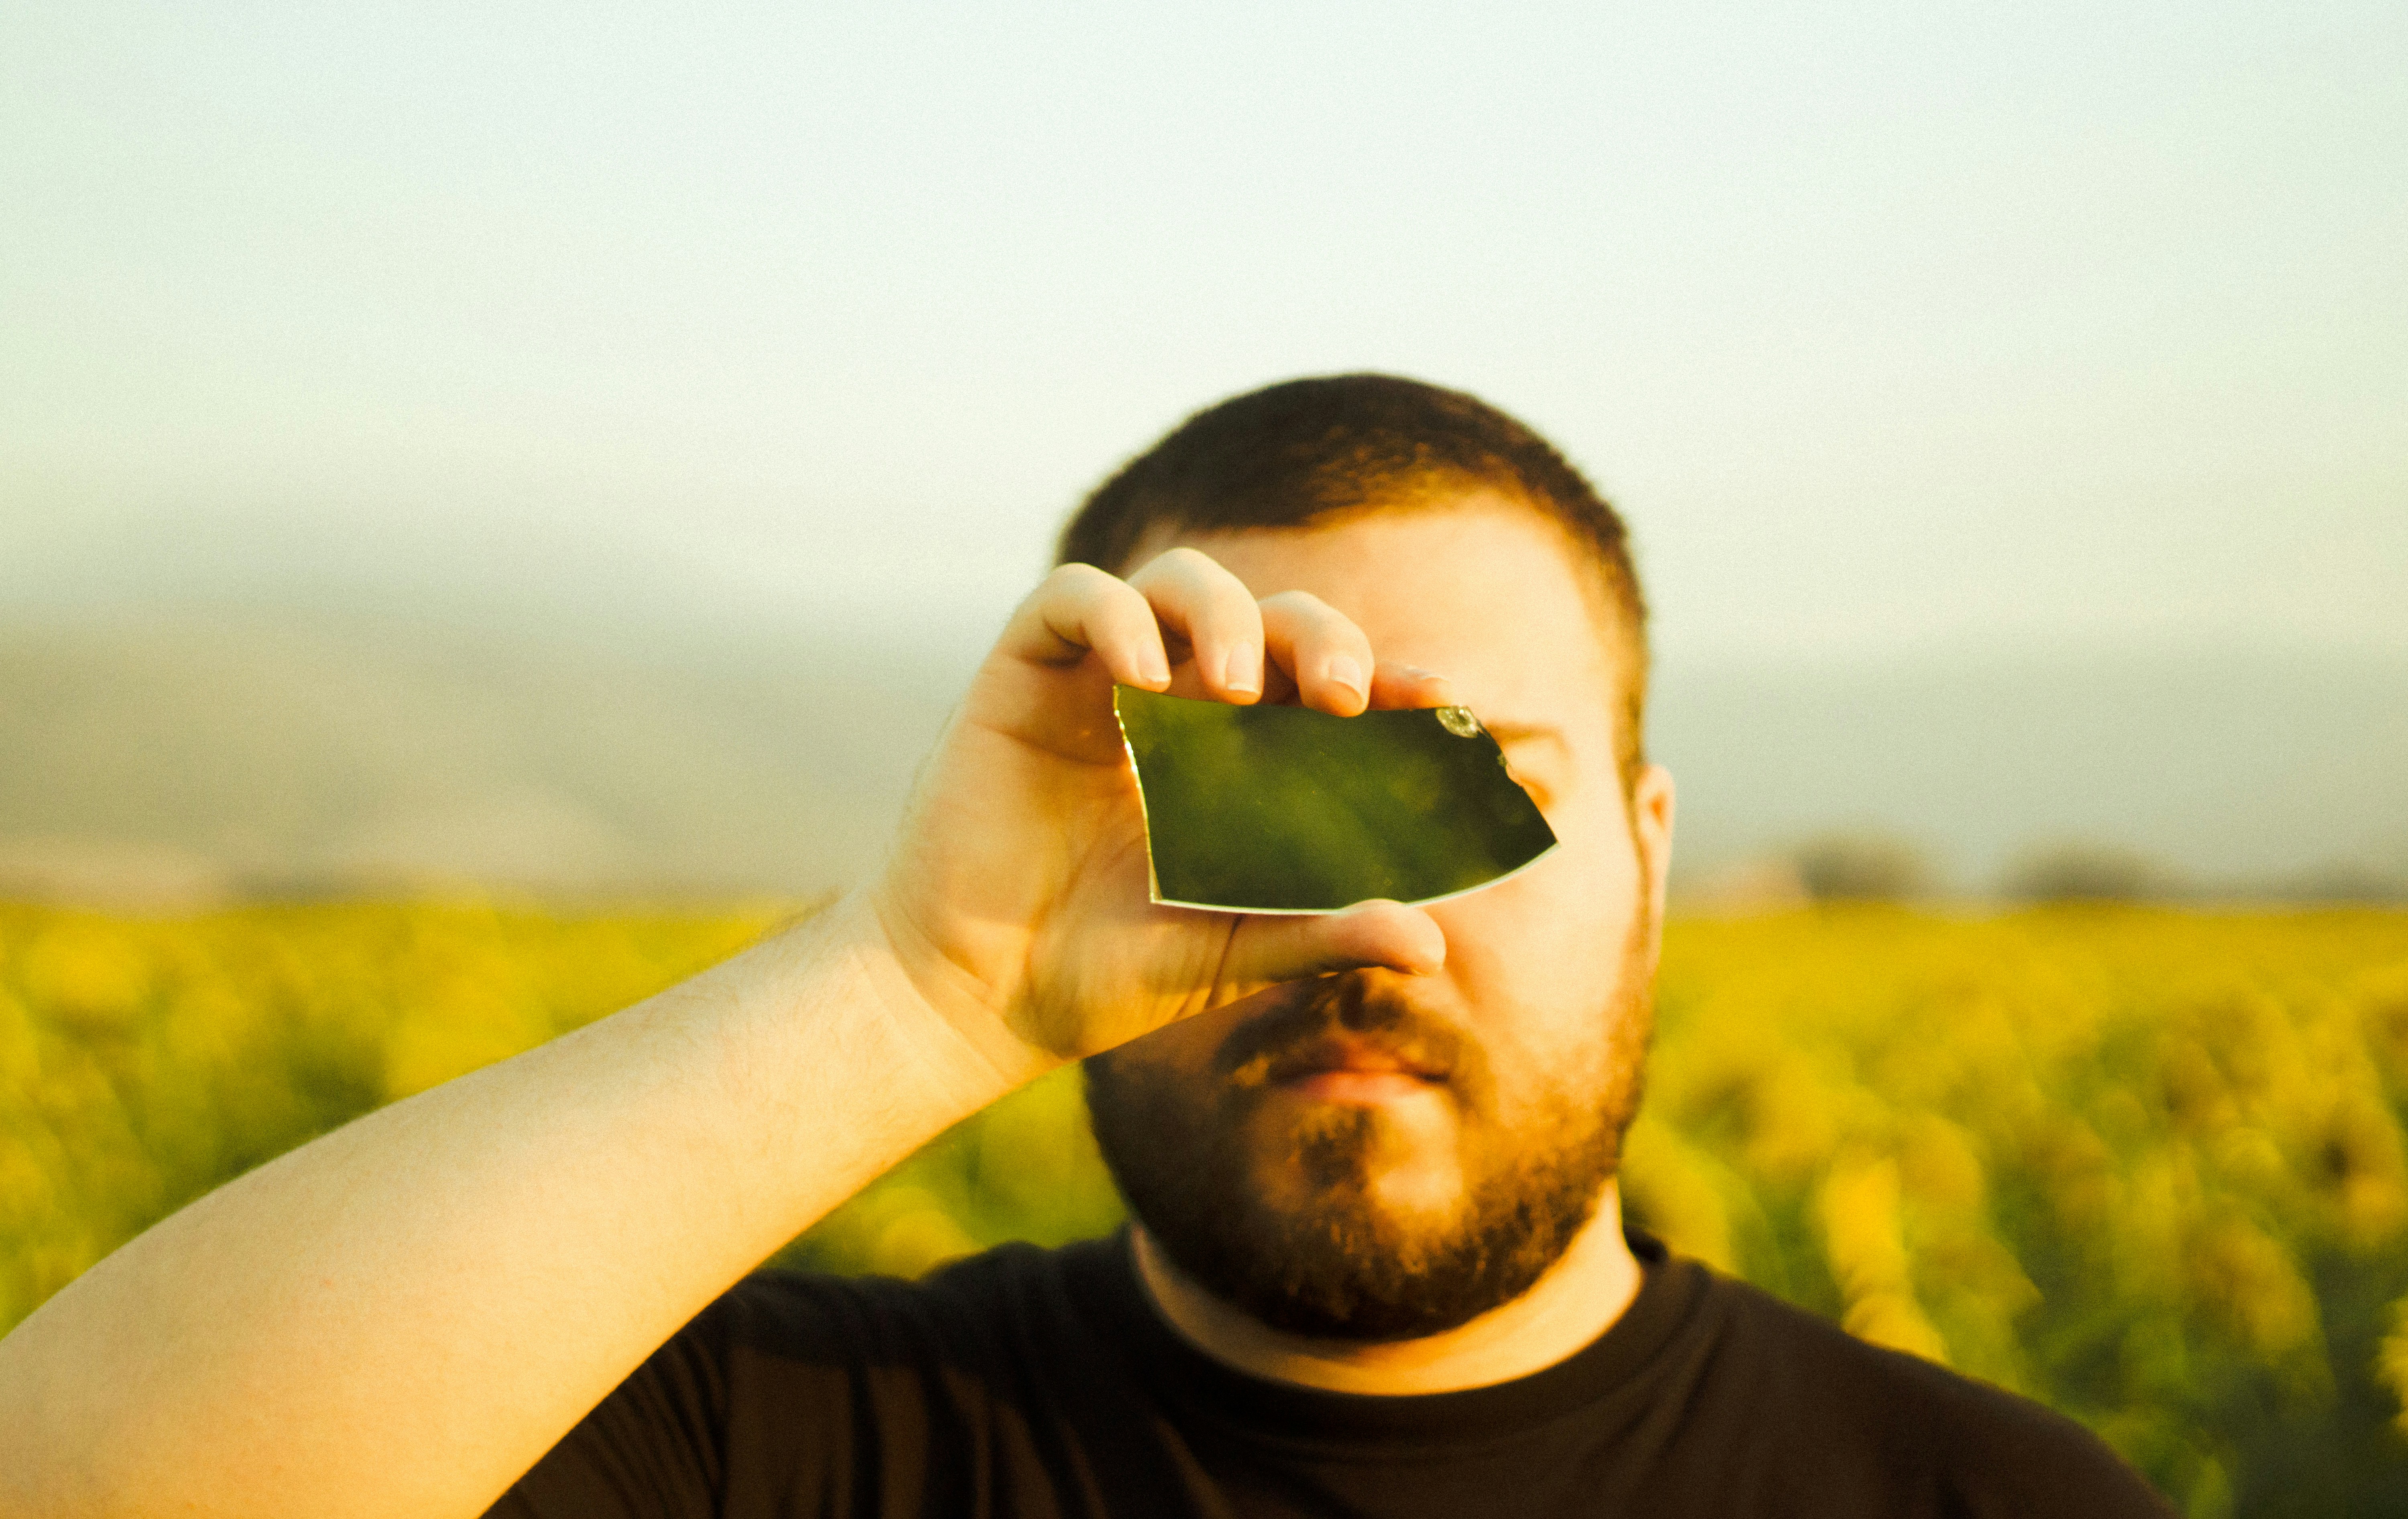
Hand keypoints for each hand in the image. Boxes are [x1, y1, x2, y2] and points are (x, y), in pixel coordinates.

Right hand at [865, 546, 1453, 1075]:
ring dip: (1223, 617)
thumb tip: (1431, 942)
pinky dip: (1115, 617)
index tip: (1437, 700)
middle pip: (1267, 615)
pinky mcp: (1022, 674)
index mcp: (1235, 755)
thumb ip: (1322, 933)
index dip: (1384, 674)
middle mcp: (1175, 702)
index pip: (1320, 684)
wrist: (979, 999)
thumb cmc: (1104, 975)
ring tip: (1232, 687)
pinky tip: (1140, 677)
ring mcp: (1097, 680)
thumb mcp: (1231, 954)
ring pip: (1177, 584)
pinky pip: (1073, 598)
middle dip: (1318, 636)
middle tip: (1340, 695)